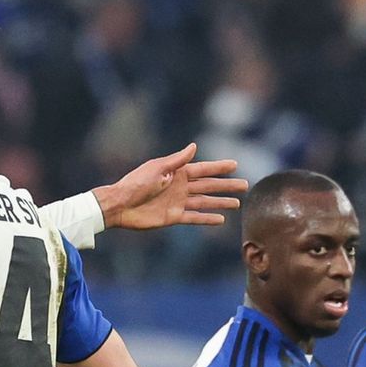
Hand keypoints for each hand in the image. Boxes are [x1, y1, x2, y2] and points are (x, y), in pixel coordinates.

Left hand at [93, 143, 246, 229]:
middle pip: (209, 186)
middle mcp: (180, 186)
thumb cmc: (136, 183)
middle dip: (226, 185)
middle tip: (245, 185)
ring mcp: (178, 202)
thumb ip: (177, 160)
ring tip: (237, 203)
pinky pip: (194, 217)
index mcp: (177, 172)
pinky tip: (220, 220)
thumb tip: (194, 146)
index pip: (204, 169)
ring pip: (205, 202)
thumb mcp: (157, 168)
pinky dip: (207, 218)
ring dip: (220, 202)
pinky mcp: (173, 217)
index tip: (236, 165)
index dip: (219, 167)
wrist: (120, 205)